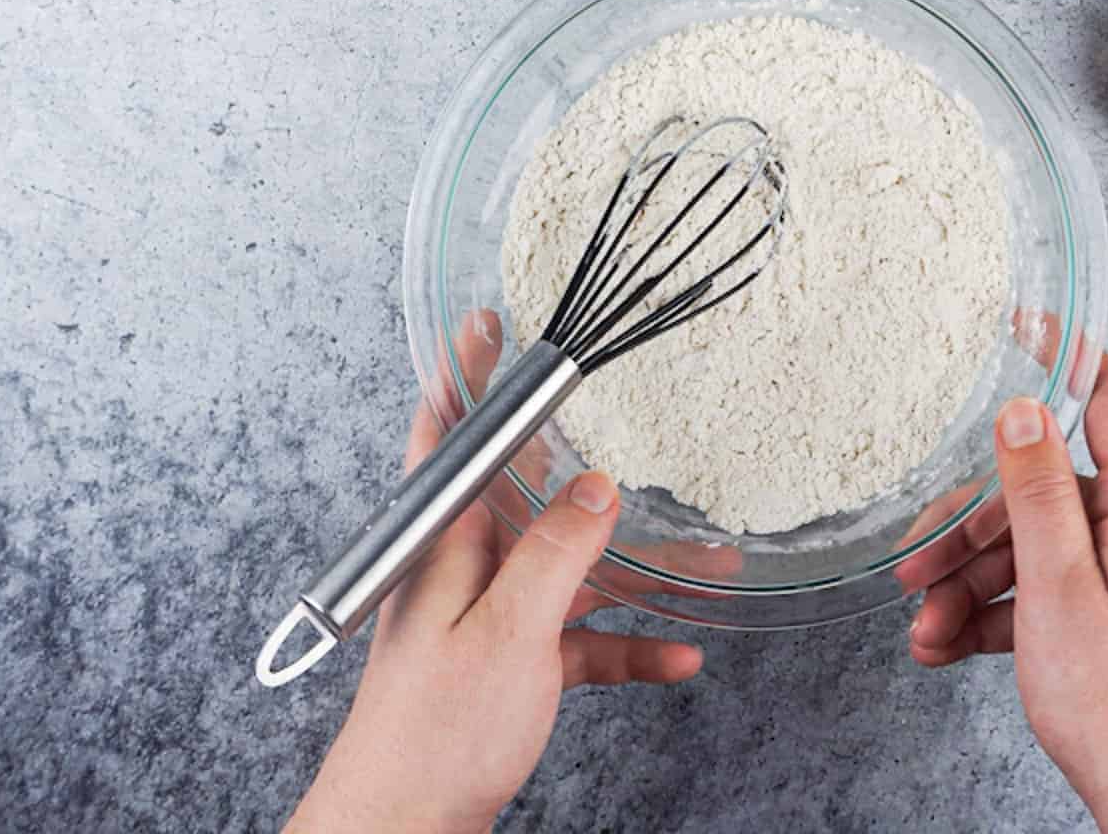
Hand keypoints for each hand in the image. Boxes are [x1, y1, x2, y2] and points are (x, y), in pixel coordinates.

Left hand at [287, 312, 703, 833]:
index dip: (466, 375)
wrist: (402, 829)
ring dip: (635, 570)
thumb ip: (555, 554)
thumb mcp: (509, 634)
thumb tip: (598, 488)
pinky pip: (580, 637)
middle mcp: (465, 571)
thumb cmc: (431, 735)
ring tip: (705, 558)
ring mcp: (490, 618)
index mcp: (444, 545)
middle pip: (529, 497)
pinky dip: (628, 644)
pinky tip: (677, 656)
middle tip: (623, 420)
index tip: (486, 325)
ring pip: (572, 570)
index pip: (449, 436)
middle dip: (588, 467)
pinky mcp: (512, 665)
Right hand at [908, 356, 1107, 833]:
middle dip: (971, 526)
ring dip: (970, 584)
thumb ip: (1036, 493)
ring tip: (925, 628)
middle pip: (1046, 490)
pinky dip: (995, 616)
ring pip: (1036, 551)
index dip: (1066, 354)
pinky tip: (949, 648)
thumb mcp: (1056, 586)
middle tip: (914, 560)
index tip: (1024, 320)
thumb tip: (1026, 411)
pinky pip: (1045, 596)